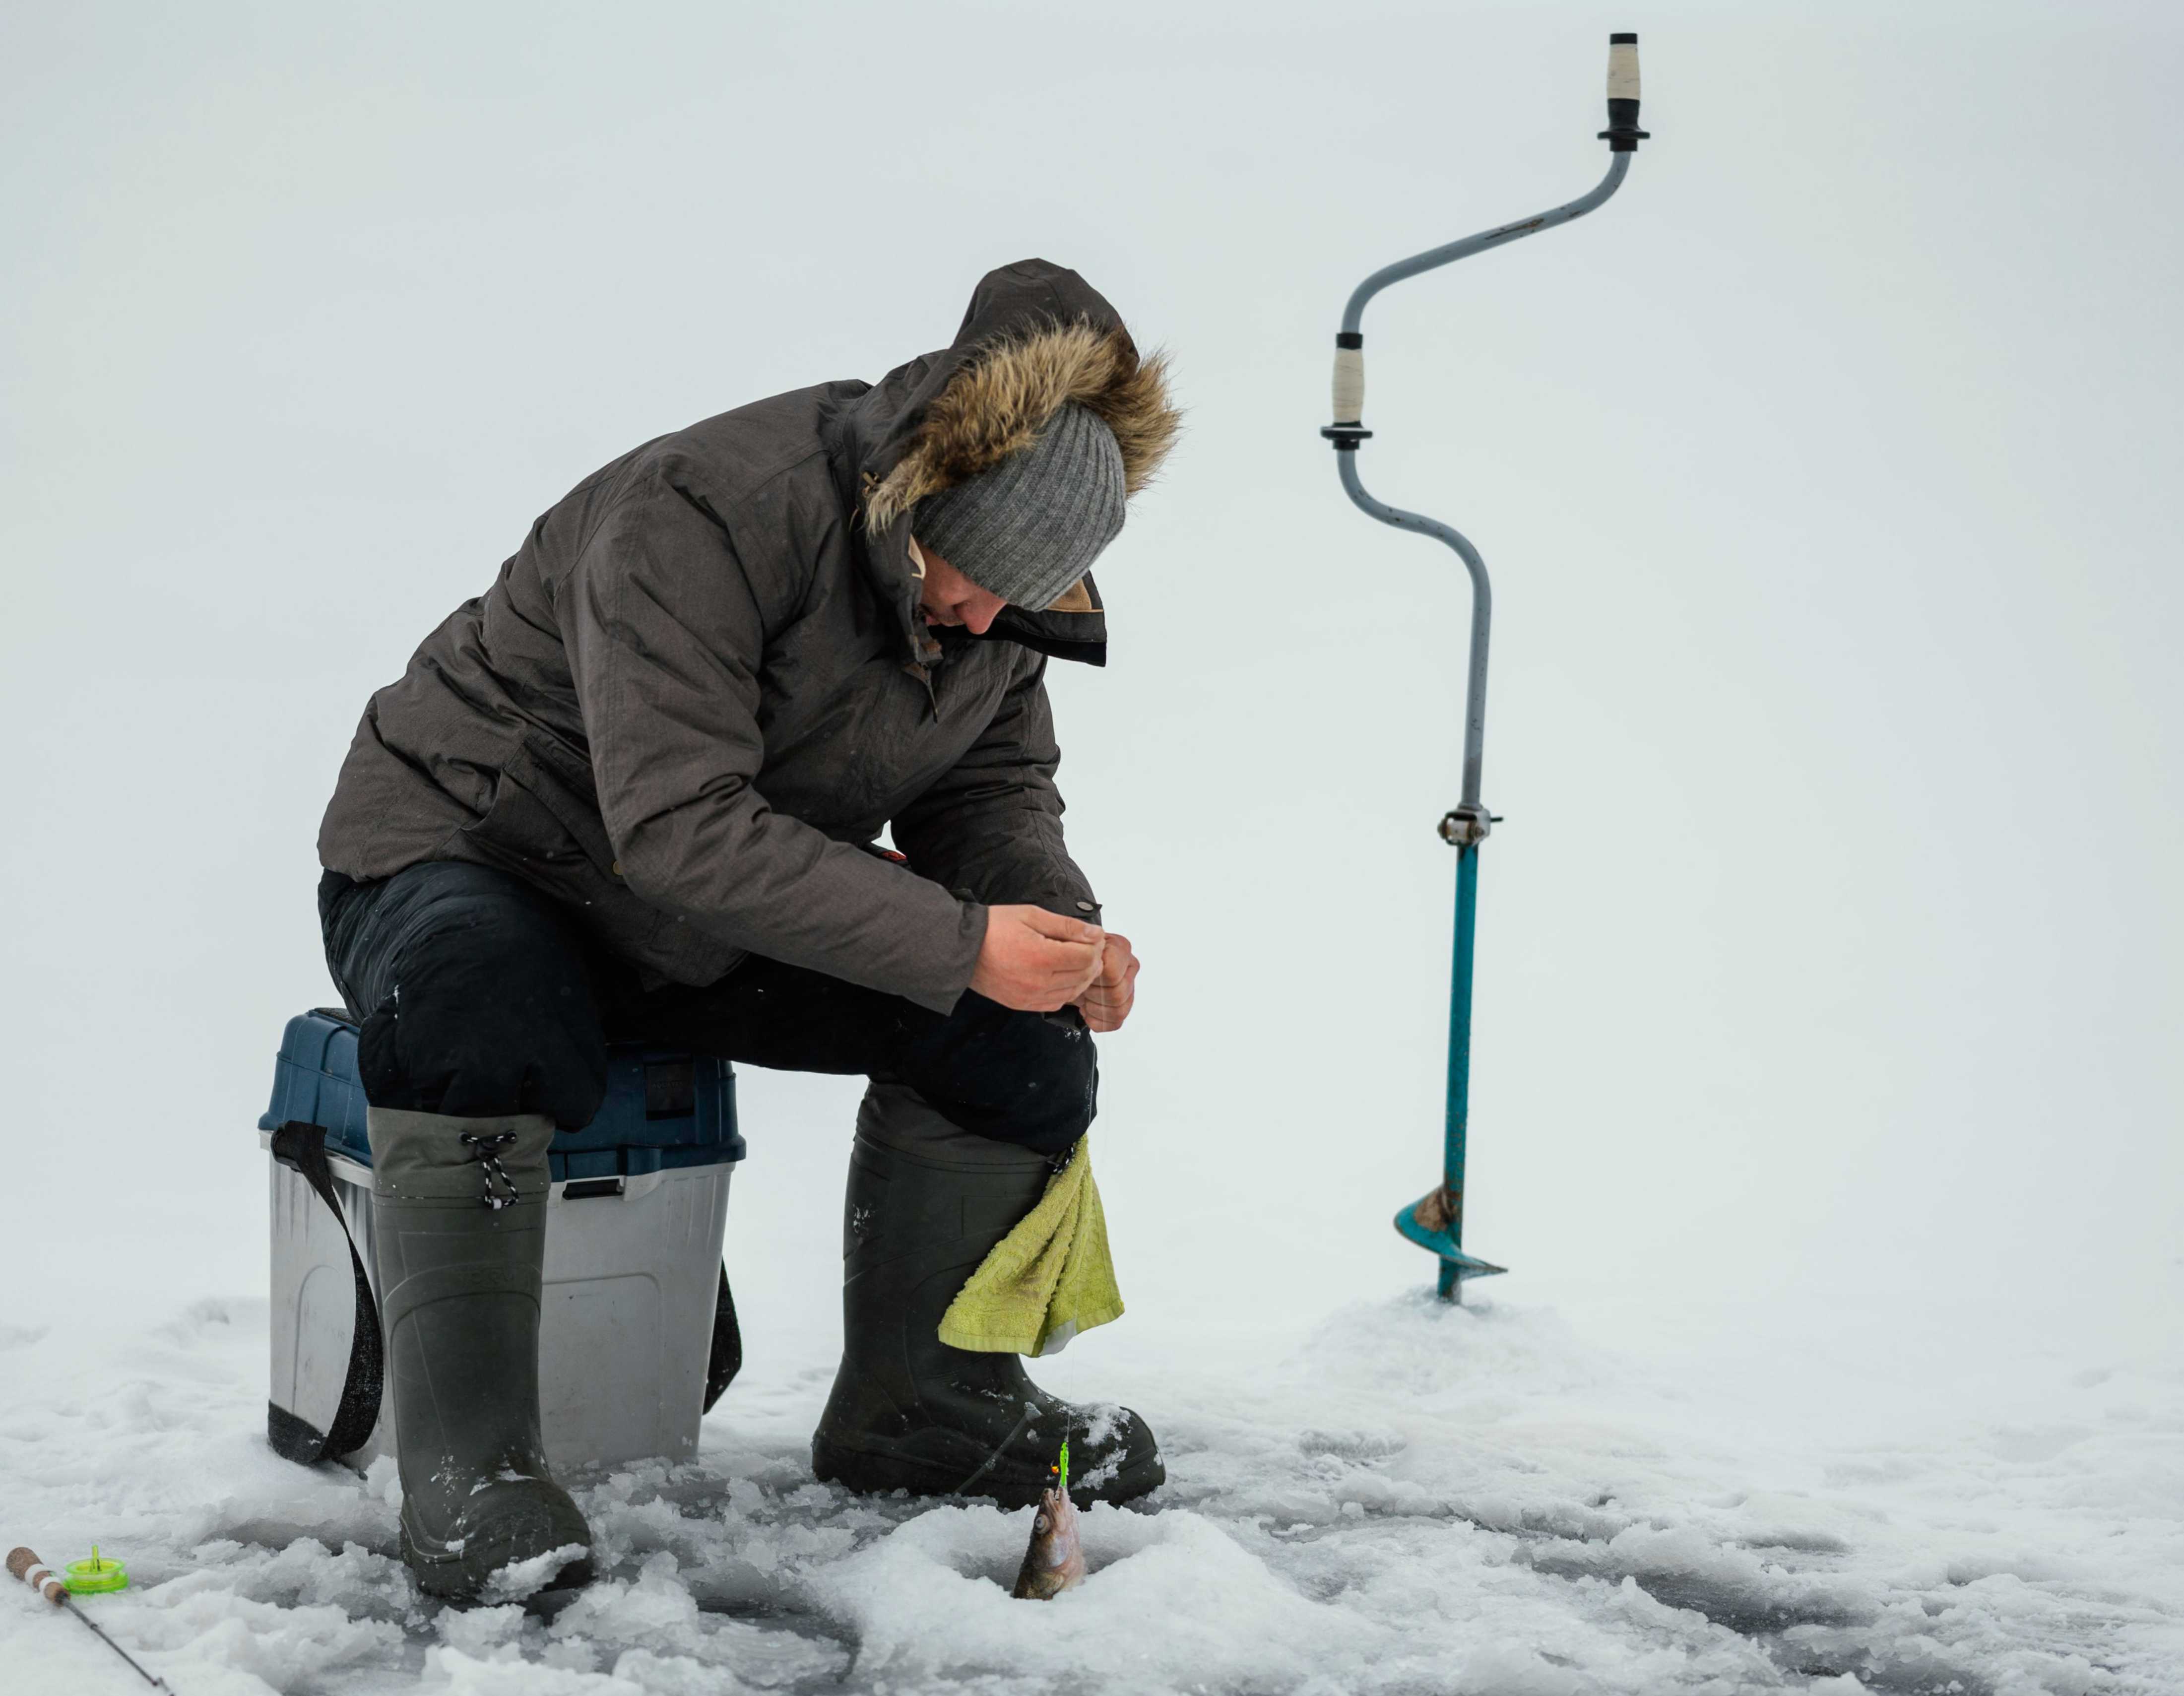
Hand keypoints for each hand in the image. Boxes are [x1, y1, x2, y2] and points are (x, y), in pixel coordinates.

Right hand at [970, 905, 1103, 1011]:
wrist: (962, 949)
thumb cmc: (995, 927)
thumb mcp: (1032, 915)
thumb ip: (1066, 926)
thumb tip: (1095, 933)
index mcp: (1040, 957)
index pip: (1086, 957)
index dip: (1095, 945)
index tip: (1091, 936)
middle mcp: (1038, 982)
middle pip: (1083, 975)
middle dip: (1092, 960)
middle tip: (1086, 946)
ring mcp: (1030, 997)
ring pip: (1073, 992)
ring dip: (1082, 976)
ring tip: (1076, 959)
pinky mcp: (1023, 1005)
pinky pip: (1056, 1003)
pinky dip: (1066, 990)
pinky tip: (1061, 975)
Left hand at [1073, 932, 1138, 1032]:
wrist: (1066, 967)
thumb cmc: (1070, 958)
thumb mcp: (1070, 949)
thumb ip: (1082, 952)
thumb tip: (1094, 965)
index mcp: (1120, 947)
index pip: (1112, 975)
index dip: (1092, 979)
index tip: (1079, 974)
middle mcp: (1129, 965)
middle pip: (1118, 995)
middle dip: (1092, 995)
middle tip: (1080, 987)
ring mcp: (1129, 986)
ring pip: (1119, 1011)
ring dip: (1094, 1008)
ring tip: (1083, 997)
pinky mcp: (1125, 1004)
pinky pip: (1116, 1022)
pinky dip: (1097, 1020)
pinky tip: (1086, 1009)